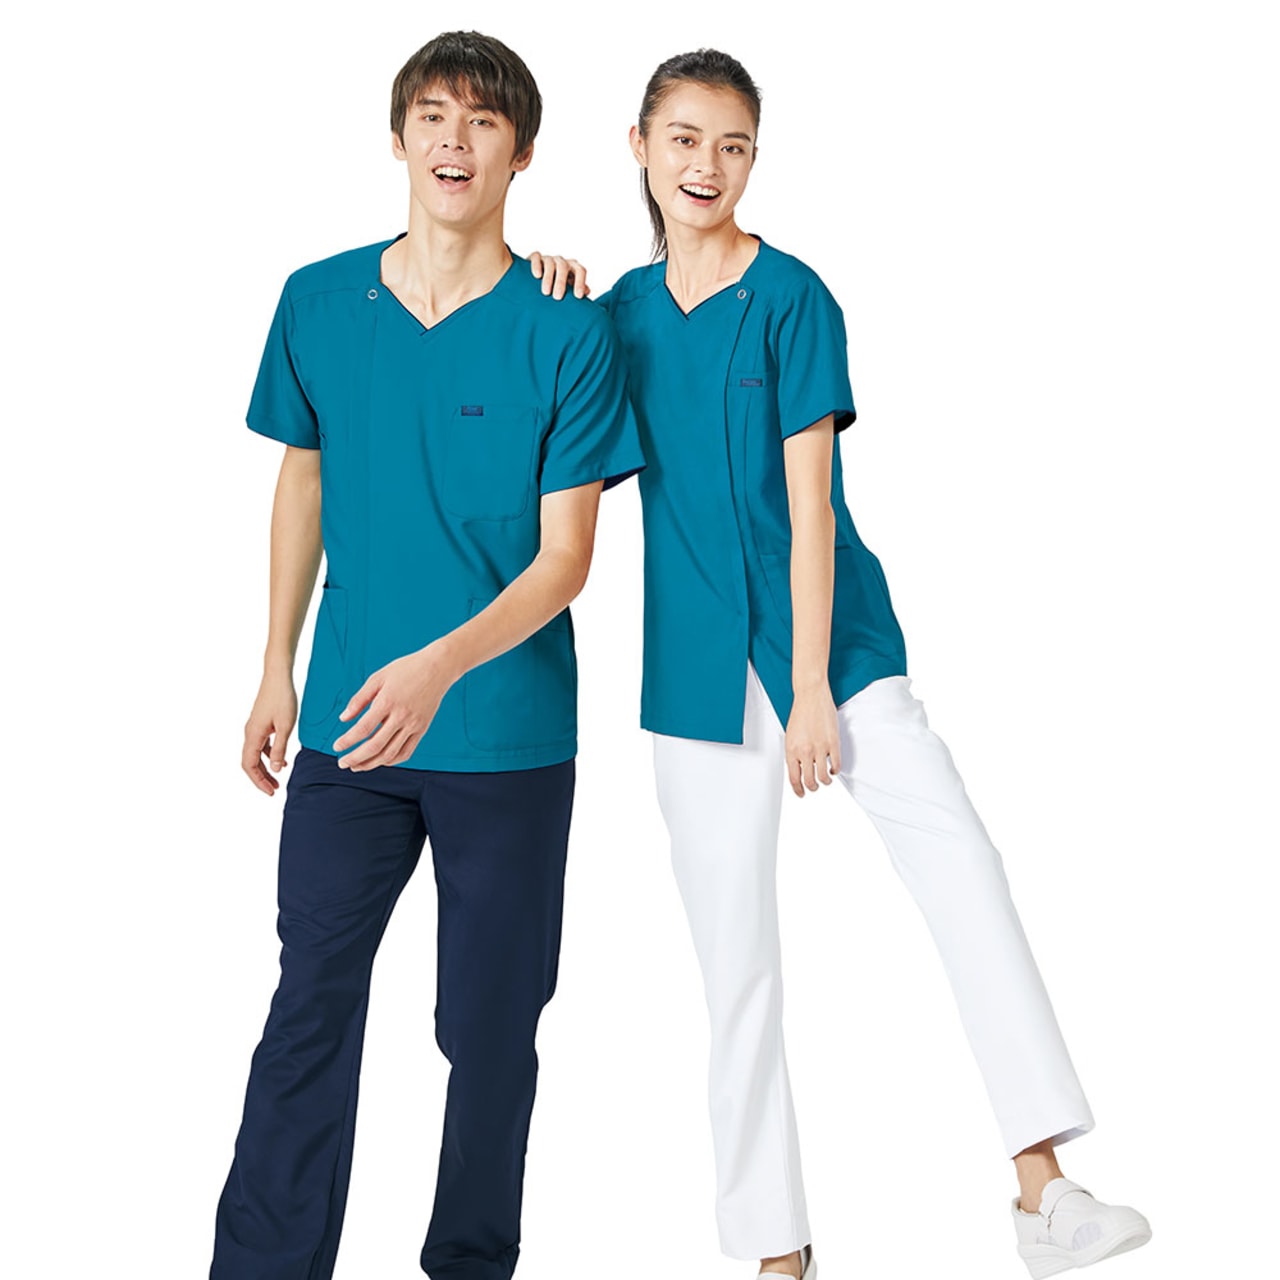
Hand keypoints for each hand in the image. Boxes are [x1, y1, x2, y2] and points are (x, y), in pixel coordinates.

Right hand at [242, 671, 297, 794]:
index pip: (250, 765)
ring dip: (265, 768)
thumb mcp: (285, 726)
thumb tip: (274, 770)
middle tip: (274, 790)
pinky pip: (260, 745)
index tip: (270, 792)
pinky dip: (268, 755)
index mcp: (253, 735)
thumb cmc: (283, 699)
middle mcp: (249, 733)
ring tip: (277, 780)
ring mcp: (254, 728)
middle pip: (250, 762)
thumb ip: (279, 748)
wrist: (278, 676)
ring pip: (255, 754)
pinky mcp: (260, 723)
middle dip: (261, 778)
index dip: (258, 781)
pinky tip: (281, 760)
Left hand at [333, 645, 454, 770]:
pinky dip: (391, 760)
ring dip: (371, 764)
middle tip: (342, 763)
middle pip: (375, 746)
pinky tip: (379, 761)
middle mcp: (401, 716)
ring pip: (390, 753)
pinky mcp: (422, 729)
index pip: (363, 729)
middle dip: (355, 758)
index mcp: (387, 702)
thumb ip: (359, 699)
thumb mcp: (378, 678)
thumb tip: (343, 718)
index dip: (347, 741)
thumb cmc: (406, 669)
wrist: (438, 668)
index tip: (336, 747)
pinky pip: (406, 752)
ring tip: (357, 766)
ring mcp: (413, 725)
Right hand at [528, 251, 590, 299]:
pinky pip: (536, 257)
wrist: (537, 282)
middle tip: (557, 297)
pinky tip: (537, 275)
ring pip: (550, 264)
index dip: (580, 282)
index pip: (580, 271)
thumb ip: (577, 291)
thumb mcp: (568, 291)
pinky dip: (536, 265)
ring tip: (546, 292)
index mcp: (573, 268)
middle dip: (561, 282)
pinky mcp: (536, 258)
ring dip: (548, 278)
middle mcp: (562, 262)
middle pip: (563, 267)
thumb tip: (587, 291)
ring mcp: (549, 259)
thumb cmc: (557, 289)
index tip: (578, 296)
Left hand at [784, 685, 841, 797]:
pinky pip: (835, 765)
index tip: (801, 794)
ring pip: (823, 777)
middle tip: (814, 788)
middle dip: (812, 788)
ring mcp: (819, 748)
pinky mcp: (832, 743)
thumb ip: (794, 753)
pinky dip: (835, 770)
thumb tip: (798, 768)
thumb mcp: (790, 736)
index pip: (794, 778)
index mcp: (791, 750)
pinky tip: (833, 769)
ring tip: (826, 780)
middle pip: (809, 781)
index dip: (798, 790)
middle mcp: (804, 752)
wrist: (810, 695)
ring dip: (825, 782)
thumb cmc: (800, 713)